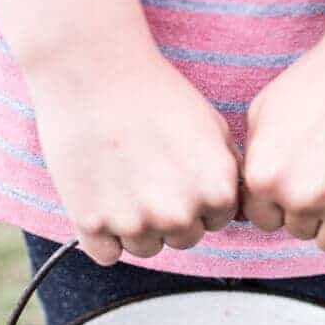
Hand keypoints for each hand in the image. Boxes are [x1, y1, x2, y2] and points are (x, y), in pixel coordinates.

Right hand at [29, 42, 239, 263]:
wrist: (93, 71)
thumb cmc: (157, 94)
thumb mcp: (213, 127)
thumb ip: (228, 172)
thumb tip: (233, 206)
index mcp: (216, 193)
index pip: (215, 220)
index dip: (198, 197)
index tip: (177, 169)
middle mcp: (179, 214)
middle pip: (182, 238)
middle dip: (170, 214)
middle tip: (147, 173)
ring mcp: (134, 222)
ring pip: (144, 248)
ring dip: (136, 226)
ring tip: (122, 180)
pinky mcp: (91, 224)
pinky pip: (106, 254)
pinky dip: (101, 234)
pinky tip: (99, 196)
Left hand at [243, 37, 324, 253]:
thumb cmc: (323, 78)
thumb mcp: (266, 111)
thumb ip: (254, 161)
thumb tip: (253, 199)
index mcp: (266, 177)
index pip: (264, 220)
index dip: (280, 201)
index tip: (299, 176)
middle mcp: (303, 197)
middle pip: (299, 231)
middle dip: (311, 209)